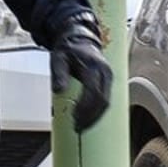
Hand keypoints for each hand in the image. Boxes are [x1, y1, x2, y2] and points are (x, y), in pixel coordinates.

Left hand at [50, 13, 112, 132]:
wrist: (79, 39)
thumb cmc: (68, 49)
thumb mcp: (58, 58)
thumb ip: (59, 74)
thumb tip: (59, 90)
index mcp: (94, 66)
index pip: (93, 92)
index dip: (85, 108)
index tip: (75, 119)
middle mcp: (105, 72)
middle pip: (103, 101)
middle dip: (91, 117)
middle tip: (78, 127)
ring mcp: (109, 77)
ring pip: (107, 103)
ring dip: (95, 117)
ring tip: (82, 126)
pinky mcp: (108, 82)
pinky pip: (106, 100)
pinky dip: (98, 112)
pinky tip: (88, 119)